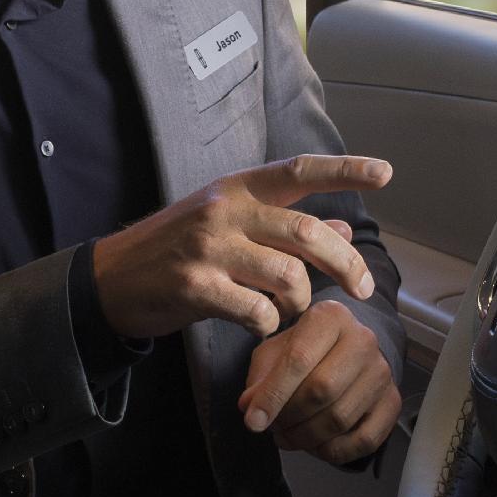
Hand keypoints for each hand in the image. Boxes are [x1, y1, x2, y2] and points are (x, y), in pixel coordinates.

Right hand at [92, 155, 391, 341]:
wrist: (111, 278)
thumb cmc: (176, 250)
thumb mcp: (228, 225)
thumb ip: (284, 227)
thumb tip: (343, 233)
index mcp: (236, 188)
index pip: (299, 171)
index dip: (345, 170)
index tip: (386, 173)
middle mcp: (224, 210)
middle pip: (307, 233)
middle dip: (345, 265)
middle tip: (361, 289)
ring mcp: (208, 248)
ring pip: (288, 275)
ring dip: (300, 302)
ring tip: (288, 311)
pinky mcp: (195, 287)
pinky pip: (256, 310)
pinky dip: (268, 324)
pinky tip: (259, 326)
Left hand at [241, 303, 402, 464]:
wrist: (347, 352)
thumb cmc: (304, 351)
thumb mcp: (274, 353)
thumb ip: (260, 378)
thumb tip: (251, 408)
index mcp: (331, 317)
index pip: (298, 360)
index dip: (272, 396)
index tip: (253, 422)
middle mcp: (363, 340)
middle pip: (322, 391)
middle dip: (290, 418)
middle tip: (273, 428)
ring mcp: (382, 372)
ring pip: (340, 419)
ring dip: (306, 438)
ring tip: (288, 436)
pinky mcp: (392, 402)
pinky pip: (364, 440)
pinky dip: (334, 452)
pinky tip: (316, 446)